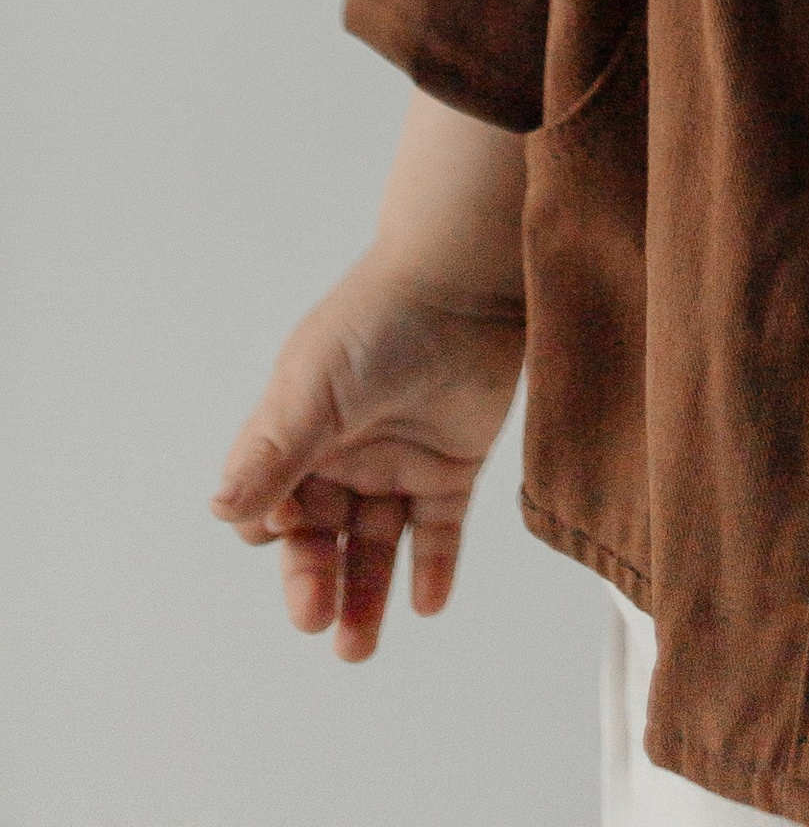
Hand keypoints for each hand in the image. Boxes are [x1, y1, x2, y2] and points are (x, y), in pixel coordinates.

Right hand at [211, 249, 524, 656]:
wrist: (466, 278)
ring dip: (364, 596)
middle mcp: (344, 454)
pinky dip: (431, 568)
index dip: (271, 529)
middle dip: (312, 583)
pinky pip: (436, 530)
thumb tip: (222, 510)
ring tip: (358, 650)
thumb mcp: (314, 387)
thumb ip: (275, 451)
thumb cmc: (379, 321)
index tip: (283, 528)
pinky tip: (426, 604)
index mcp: (298, 434)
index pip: (269, 506)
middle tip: (318, 621)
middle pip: (319, 539)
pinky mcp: (451, 464)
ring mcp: (397, 461)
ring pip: (373, 547)